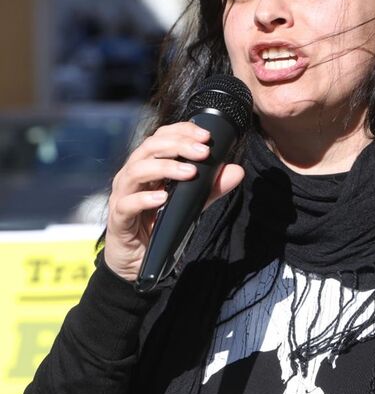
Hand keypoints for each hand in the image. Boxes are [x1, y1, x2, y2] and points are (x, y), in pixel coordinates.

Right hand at [103, 122, 244, 281]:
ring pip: (136, 171)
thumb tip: (237, 171)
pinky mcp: (118, 218)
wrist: (140, 261)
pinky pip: (127, 204)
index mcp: (149, 166)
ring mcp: (122, 195)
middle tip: (203, 152)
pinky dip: (145, 199)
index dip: (182, 131)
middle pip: (149, 148)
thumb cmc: (161, 224)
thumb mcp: (191, 203)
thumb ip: (211, 188)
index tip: (206, 135)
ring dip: (165, 167)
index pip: (161, 137)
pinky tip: (163, 198)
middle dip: (178, 145)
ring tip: (190, 172)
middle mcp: (132, 175)